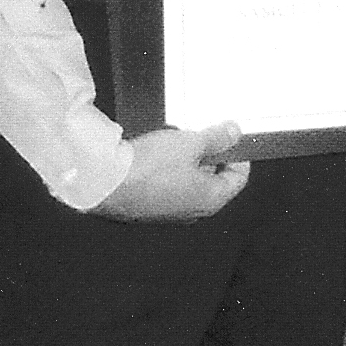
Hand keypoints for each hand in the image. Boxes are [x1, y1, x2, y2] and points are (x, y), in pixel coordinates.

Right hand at [92, 122, 248, 221]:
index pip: (238, 178)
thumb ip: (216, 138)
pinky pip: (170, 186)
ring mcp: (171, 212)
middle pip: (214, 180)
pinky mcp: (150, 208)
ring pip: (190, 183)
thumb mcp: (189, 143)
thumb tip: (234, 134)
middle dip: (211, 155)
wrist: (106, 183)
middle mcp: (194, 212)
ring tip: (177, 140)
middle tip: (202, 134)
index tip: (231, 136)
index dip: (238, 154)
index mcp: (212, 200)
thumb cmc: (150, 167)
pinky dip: (170, 169)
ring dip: (188, 161)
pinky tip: (158, 153)